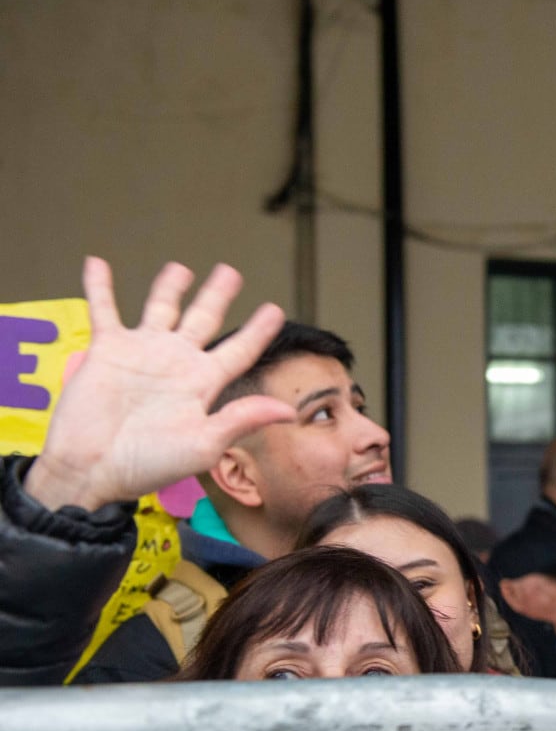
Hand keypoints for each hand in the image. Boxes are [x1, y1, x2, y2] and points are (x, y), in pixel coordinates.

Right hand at [24, 259, 294, 512]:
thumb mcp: (203, 443)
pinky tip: (97, 262)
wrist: (92, 469)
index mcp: (203, 384)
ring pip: (161, 308)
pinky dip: (100, 286)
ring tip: (181, 268)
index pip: (239, 350)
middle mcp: (176, 363)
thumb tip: (288, 410)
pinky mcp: (106, 350)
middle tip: (230, 272)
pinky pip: (104, 310)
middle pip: (203, 319)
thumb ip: (242, 419)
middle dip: (217, 295)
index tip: (274, 309)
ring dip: (169, 287)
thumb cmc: (148, 464)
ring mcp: (142, 353)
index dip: (257, 330)